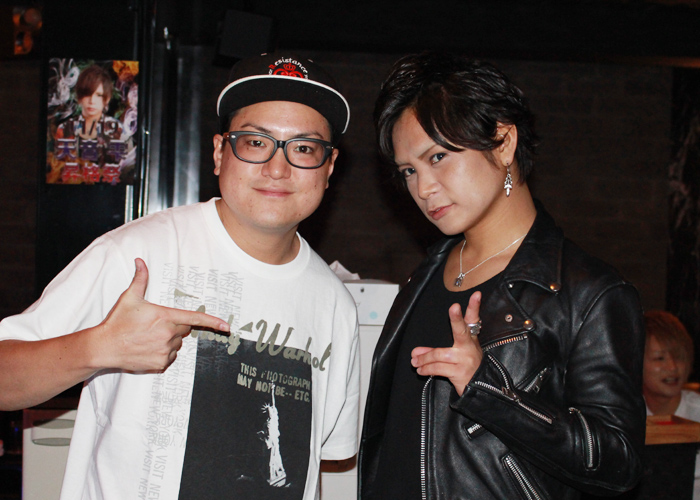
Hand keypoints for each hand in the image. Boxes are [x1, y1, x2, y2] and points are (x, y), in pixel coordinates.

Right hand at [96, 258, 229, 371]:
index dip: (212, 322)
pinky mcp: (160, 364)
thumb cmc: (117, 321)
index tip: (226, 326)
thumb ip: (140, 279)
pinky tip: (147, 348)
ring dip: (168, 340)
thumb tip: (140, 261)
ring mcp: (165, 351)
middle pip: (184, 330)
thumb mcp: (129, 298)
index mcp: (164, 317)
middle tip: (155, 324)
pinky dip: (163, 353)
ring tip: (148, 337)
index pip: (194, 318)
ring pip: (177, 344)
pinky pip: (169, 357)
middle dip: (175, 326)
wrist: (104, 347)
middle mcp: (168, 334)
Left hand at [411, 291, 482, 395]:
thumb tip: (415, 353)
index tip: (476, 294)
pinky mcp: (459, 373)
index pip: (473, 320)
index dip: (474, 307)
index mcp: (470, 339)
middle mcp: (469, 347)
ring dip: (423, 358)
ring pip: (439, 354)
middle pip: (461, 330)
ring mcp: (464, 360)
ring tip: (415, 362)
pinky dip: (426, 369)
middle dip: (456, 318)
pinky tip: (420, 370)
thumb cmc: (465, 368)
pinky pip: (437, 368)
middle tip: (453, 307)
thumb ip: (433, 352)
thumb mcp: (454, 356)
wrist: (479, 391)